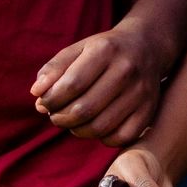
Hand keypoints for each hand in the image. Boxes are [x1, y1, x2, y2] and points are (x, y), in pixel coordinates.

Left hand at [31, 21, 171, 145]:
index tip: (44, 102)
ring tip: (72, 120)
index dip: (51, 100)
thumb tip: (37, 95)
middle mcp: (126, 70)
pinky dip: (101, 138)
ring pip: (100, 127)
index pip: (70, 85)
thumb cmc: (103, 51)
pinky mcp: (149, 111)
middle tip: (56, 115)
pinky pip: (119, 138)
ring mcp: (141, 92)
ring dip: (77, 130)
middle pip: (84, 109)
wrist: (146, 47)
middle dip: (60, 118)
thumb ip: (54, 69)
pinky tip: (95, 125)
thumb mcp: (78, 49)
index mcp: (105, 50)